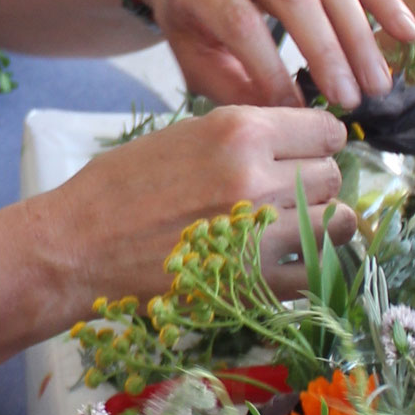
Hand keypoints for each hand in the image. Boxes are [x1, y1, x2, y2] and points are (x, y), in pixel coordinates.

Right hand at [46, 104, 349, 303]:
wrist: (79, 247)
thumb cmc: (122, 188)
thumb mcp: (185, 136)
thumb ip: (244, 137)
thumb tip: (296, 142)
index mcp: (240, 131)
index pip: (326, 130)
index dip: (323, 143)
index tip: (311, 154)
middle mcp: (257, 178)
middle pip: (332, 177)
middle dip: (318, 185)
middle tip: (294, 196)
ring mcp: (259, 234)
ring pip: (335, 225)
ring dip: (323, 227)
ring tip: (300, 229)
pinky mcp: (253, 284)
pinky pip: (314, 274)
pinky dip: (309, 269)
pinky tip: (289, 263)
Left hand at [129, 0, 414, 109]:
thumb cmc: (192, 21)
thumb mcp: (193, 57)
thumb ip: (231, 88)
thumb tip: (281, 121)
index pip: (242, 23)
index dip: (271, 70)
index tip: (295, 113)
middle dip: (327, 52)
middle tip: (350, 101)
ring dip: (360, 35)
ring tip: (377, 85)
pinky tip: (407, 32)